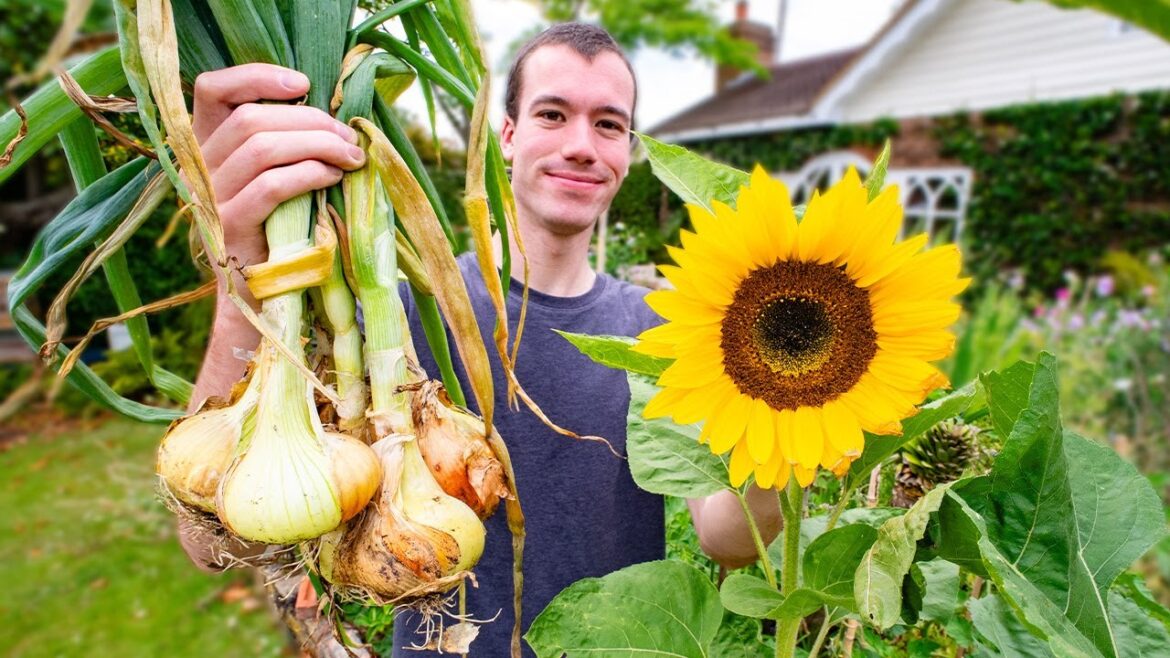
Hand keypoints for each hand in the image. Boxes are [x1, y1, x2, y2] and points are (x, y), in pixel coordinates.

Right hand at [192, 63, 365, 277]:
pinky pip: (272, 186)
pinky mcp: (229, 226)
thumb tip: (329, 112)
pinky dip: (309, 174)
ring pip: (262, 148)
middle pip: (251, 119)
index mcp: (203, 144)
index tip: (303, 83)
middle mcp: (197, 166)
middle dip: (310, 119)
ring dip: (317, 145)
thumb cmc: (277, 227)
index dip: (256, 76)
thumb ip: (281, 141)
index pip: (212, 89)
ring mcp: (209, 197)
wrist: (260, 295)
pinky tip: (333, 177)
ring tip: (350, 157)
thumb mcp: (271, 176)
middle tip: (349, 137)